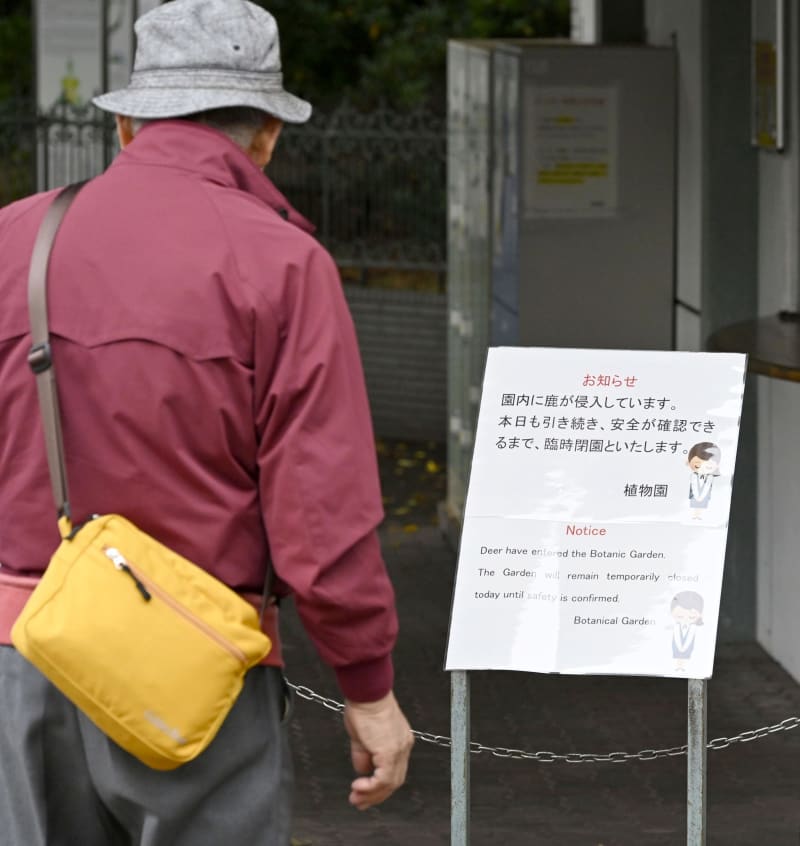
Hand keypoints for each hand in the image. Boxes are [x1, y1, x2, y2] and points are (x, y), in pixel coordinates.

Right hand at [342, 690, 413, 809]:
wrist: (367, 691)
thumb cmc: (363, 706)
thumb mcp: (361, 736)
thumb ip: (363, 755)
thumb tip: (363, 771)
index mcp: (400, 741)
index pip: (394, 771)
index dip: (380, 786)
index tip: (364, 792)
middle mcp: (404, 746)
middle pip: (394, 781)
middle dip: (375, 795)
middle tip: (358, 801)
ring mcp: (399, 749)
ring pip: (391, 783)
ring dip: (372, 794)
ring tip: (355, 798)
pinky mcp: (390, 751)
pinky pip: (384, 778)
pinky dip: (371, 787)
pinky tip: (358, 786)